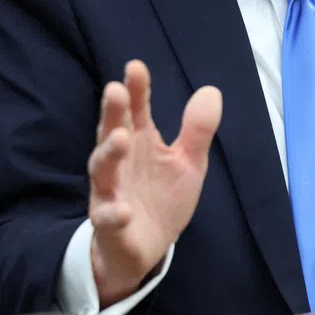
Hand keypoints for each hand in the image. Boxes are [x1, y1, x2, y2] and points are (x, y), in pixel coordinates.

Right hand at [88, 60, 222, 306]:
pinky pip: (109, 218)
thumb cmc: (161, 197)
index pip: (136, 110)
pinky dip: (114, 213)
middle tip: (115, 90)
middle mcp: (120, 162)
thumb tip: (211, 90)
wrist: (146, 248)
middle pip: (112, 132)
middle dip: (113, 112)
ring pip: (103, 171)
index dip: (136, 90)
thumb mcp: (188, 162)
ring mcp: (111, 193)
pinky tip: (124, 210)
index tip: (135, 66)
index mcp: (140, 142)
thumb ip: (197, 130)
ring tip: (122, 137)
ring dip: (110, 154)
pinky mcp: (111, 225)